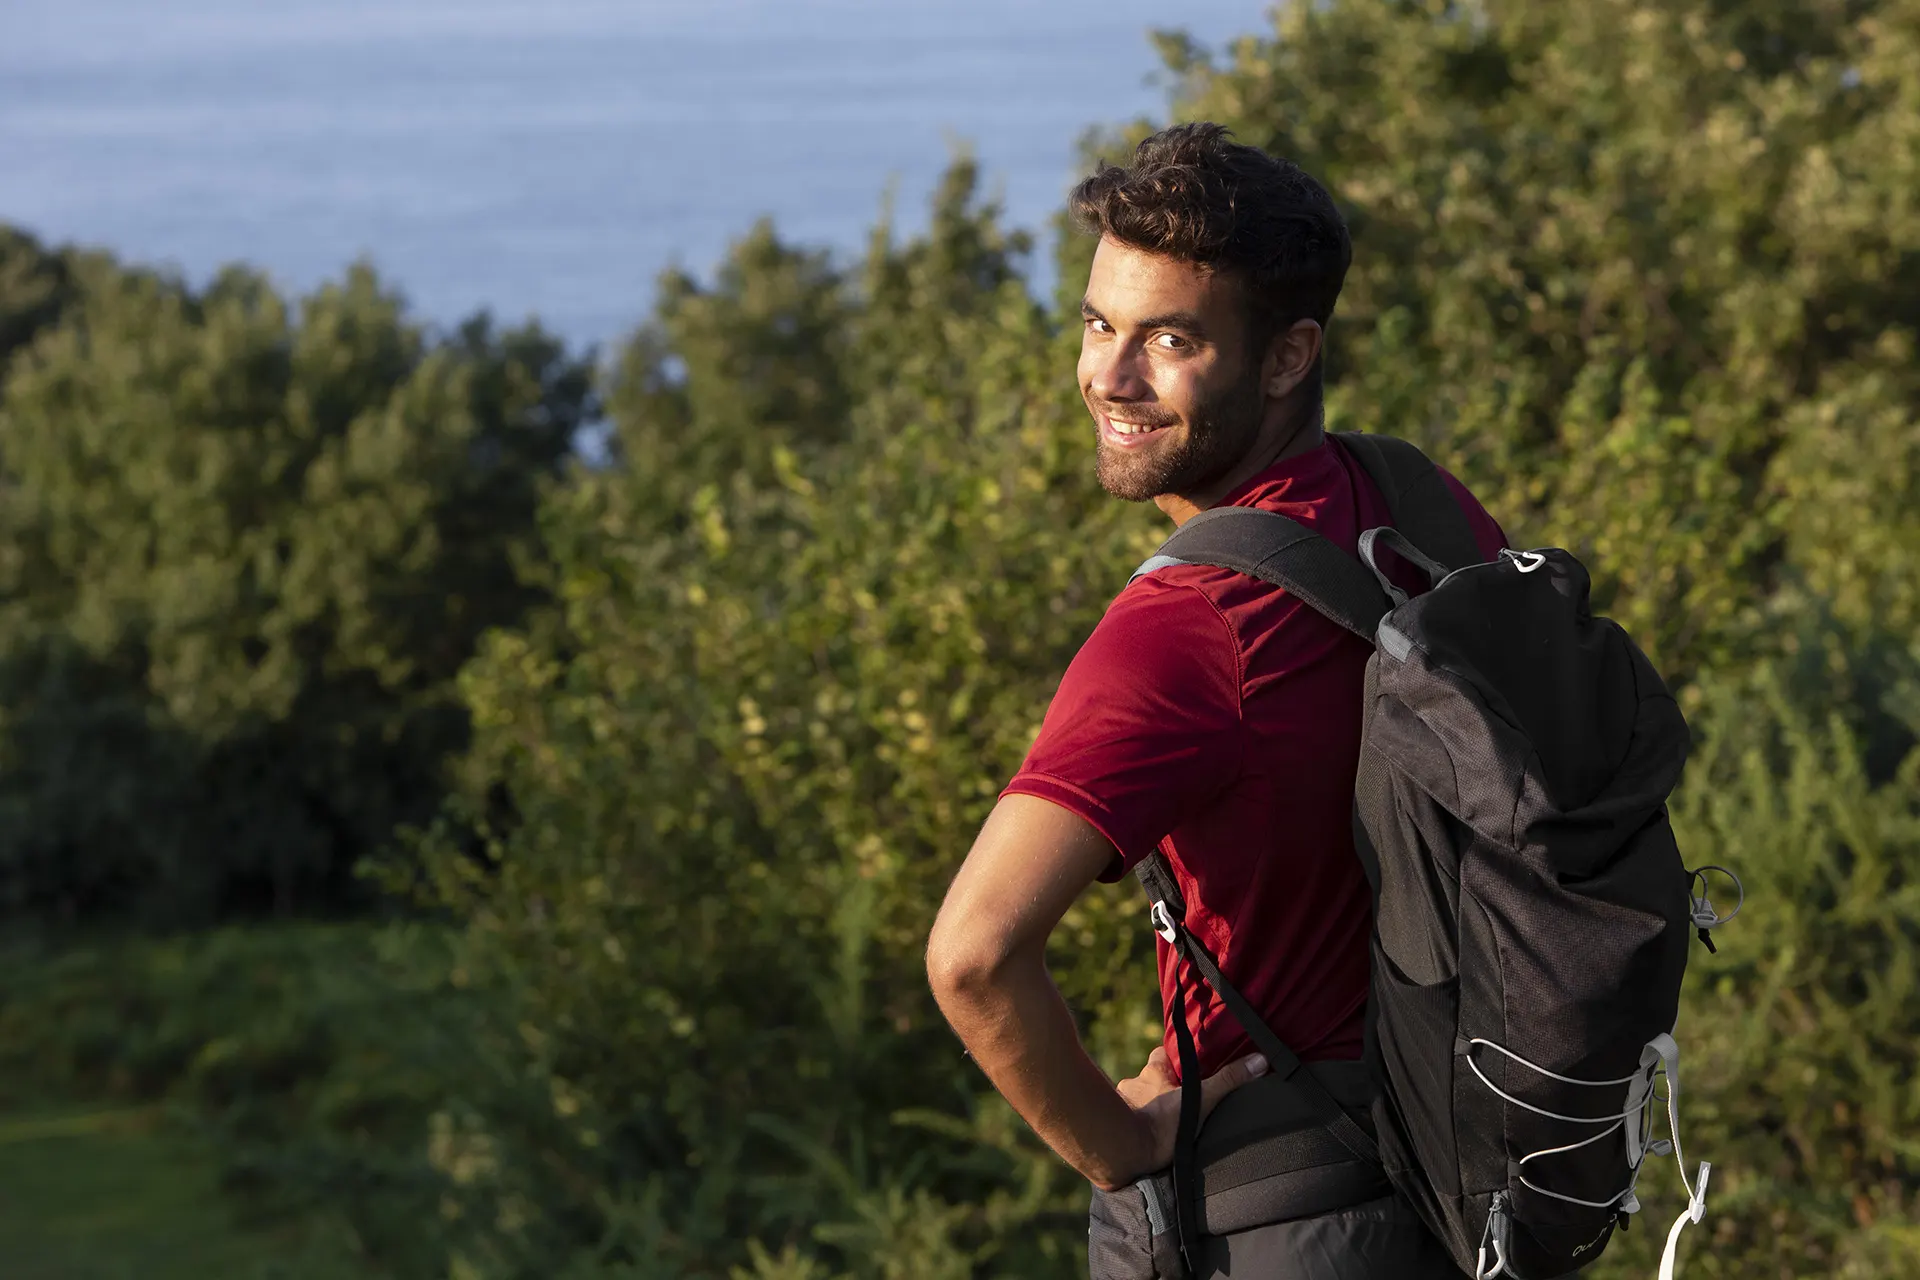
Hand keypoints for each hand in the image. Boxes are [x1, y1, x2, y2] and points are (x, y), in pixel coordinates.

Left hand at [1105, 1045, 1267, 1187]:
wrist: (1128, 1152)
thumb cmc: (1163, 1123)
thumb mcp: (1201, 1100)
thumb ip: (1228, 1081)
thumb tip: (1260, 1061)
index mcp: (1154, 1072)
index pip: (1162, 1054)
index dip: (1174, 1059)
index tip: (1188, 1068)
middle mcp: (1134, 1083)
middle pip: (1151, 1078)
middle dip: (1165, 1087)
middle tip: (1183, 1100)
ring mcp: (1123, 1104)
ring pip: (1140, 1099)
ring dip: (1151, 1107)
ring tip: (1169, 1122)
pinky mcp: (1118, 1125)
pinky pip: (1131, 1119)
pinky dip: (1140, 1124)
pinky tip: (1152, 1136)